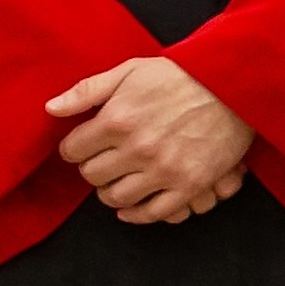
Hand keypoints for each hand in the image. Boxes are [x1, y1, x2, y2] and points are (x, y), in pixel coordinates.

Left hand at [49, 56, 254, 224]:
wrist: (233, 85)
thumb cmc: (181, 75)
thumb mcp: (130, 71)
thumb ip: (88, 90)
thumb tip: (51, 108)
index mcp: (117, 119)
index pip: (73, 150)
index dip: (76, 147)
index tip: (84, 145)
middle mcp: (137, 149)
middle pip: (92, 176)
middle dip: (93, 168)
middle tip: (103, 161)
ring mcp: (163, 170)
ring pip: (117, 197)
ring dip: (111, 191)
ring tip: (118, 180)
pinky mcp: (188, 185)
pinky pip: (152, 213)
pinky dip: (136, 214)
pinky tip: (131, 207)